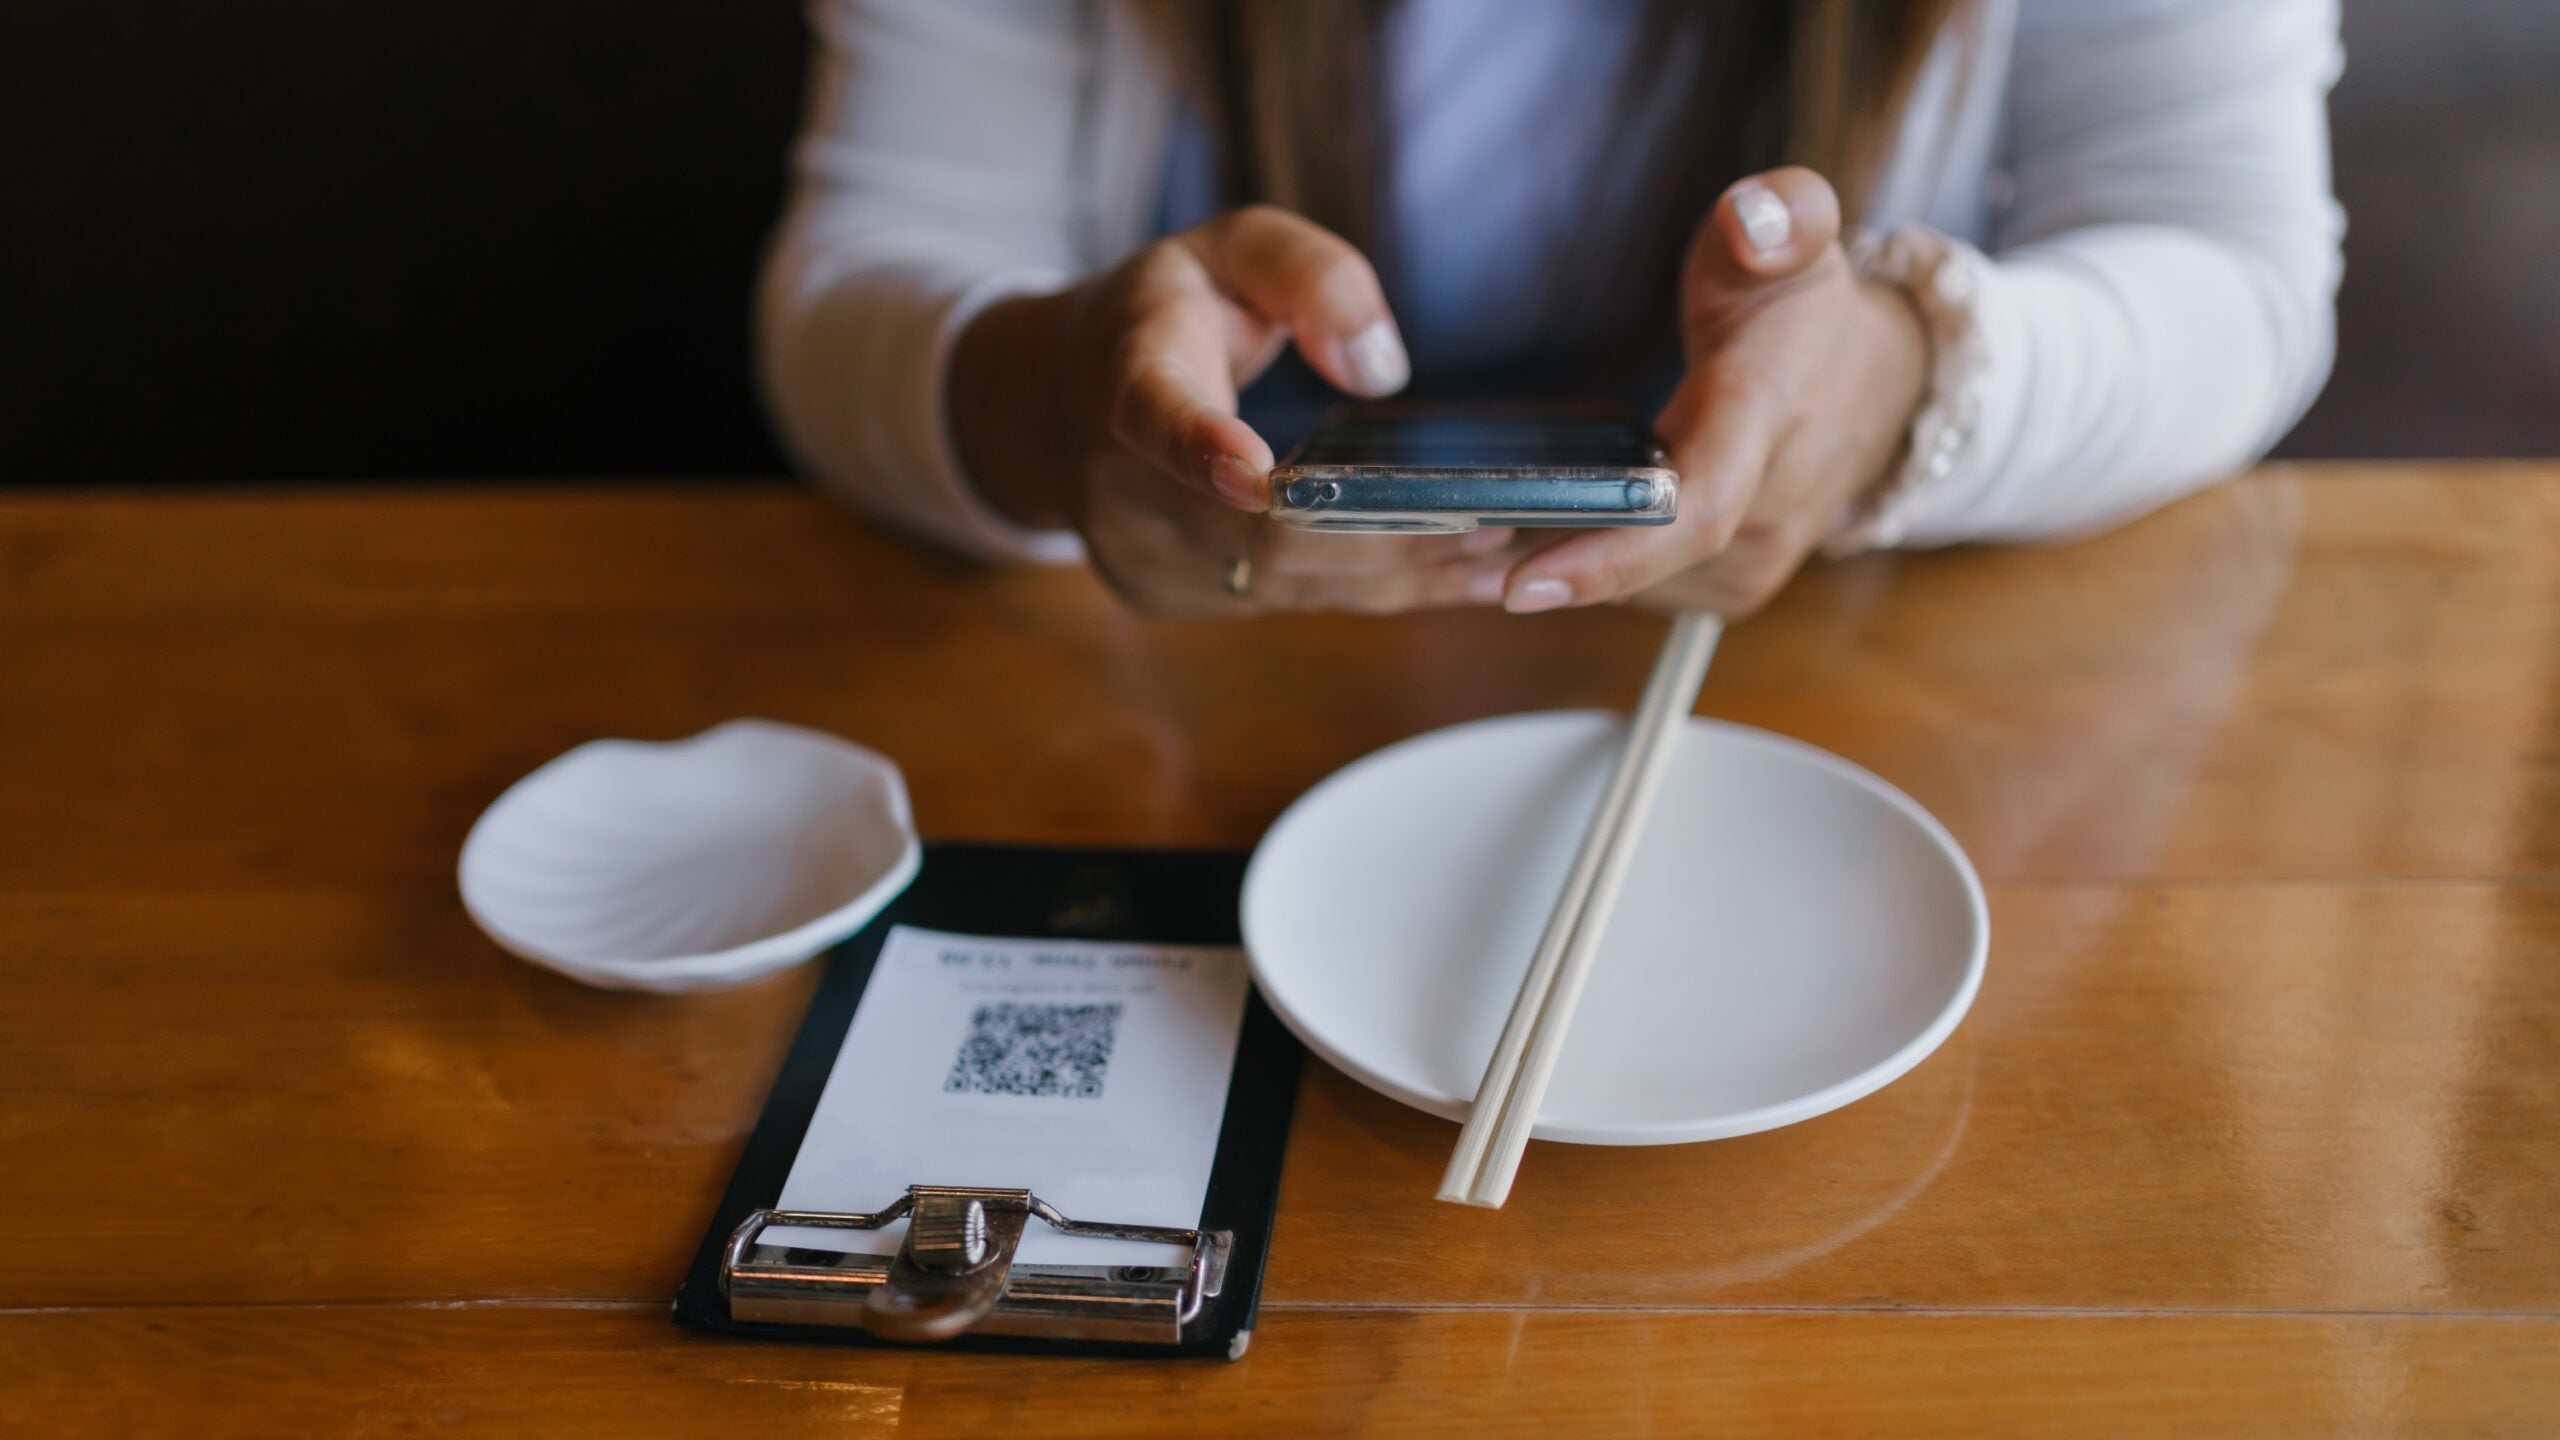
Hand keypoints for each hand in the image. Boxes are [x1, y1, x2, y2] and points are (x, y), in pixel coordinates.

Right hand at [948, 205, 1515, 615]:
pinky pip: (1290, 602)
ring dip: (1398, 572)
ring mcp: (1150, 558)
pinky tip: (1452, 572)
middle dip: (1381, 534)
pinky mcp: (1185, 597)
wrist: (1058, 403)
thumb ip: (1309, 274)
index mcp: (1129, 380)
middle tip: (1496, 518)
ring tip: (1504, 549)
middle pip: (1258, 534)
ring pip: (1286, 584)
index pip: (1155, 418)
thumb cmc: (1165, 315)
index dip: (1203, 448)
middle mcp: (1126, 487)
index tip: (1254, 471)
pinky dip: (1374, 588)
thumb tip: (1380, 368)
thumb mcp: (1228, 247)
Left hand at [1495, 168, 1928, 618]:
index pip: (1693, 509)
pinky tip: (1546, 534)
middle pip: (1645, 564)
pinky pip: (1647, 593)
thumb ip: (1781, 212)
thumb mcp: (1800, 235)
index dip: (1608, 554)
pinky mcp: (1736, 585)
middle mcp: (1768, 508)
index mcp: (1763, 417)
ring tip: (1486, 531)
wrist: (1878, 385)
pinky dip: (1595, 570)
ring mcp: (1758, 559)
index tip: (1521, 583)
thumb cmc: (1806, 310)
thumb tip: (1755, 219)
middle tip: (1451, 543)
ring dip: (1564, 566)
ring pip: (1637, 587)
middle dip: (1546, 559)